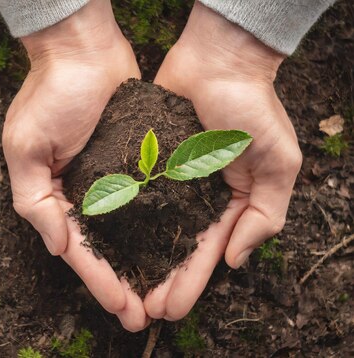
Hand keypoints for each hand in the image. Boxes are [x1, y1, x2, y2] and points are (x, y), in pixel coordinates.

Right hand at [2, 0, 149, 330]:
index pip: (78, 249)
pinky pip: (149, 202)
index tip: (122, 308)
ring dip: (145, 265)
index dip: (98, 281)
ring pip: (131, 234)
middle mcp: (83, 193)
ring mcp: (111, 179)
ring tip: (165, 297)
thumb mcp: (25, 148)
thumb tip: (58, 247)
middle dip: (123, 285)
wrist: (83, 49)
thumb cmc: (50, 95)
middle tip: (145, 317)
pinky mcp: (136, 162)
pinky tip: (175, 250)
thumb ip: (34, 201)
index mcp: (53, 195)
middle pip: (106, 250)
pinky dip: (159, 228)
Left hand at [144, 2, 301, 319]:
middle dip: (157, 281)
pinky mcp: (141, 160)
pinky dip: (117, 218)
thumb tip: (234, 258)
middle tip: (138, 311)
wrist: (217, 60)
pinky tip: (102, 241)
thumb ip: (264, 213)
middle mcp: (191, 197)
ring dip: (133, 259)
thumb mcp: (277, 162)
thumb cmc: (251, 107)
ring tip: (117, 287)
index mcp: (226, 203)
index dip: (189, 283)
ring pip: (145, 228)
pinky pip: (127, 194)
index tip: (169, 309)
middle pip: (171, 248)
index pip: (205, 252)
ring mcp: (165, 180)